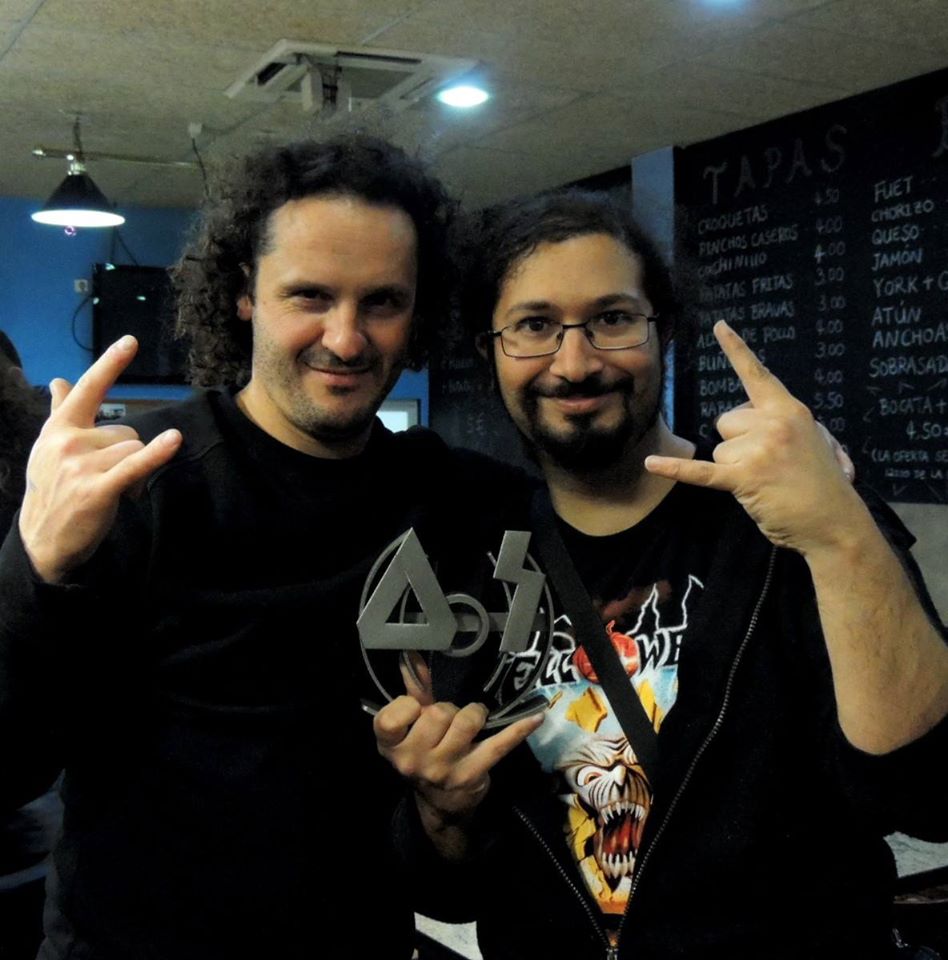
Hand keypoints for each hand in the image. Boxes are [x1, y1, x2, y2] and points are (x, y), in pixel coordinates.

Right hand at [18, 336, 182, 581]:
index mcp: (59, 428)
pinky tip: (174, 439)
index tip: (131, 341)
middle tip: (109, 478)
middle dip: (127, 455)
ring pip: (134, 450)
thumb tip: (58, 380)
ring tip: (116, 491)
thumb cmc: (52, 489)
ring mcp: (82, 466)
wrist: (42, 538)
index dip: (110, 364)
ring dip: (135, 472)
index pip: (87, 389)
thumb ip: (60, 411)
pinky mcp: (99, 489)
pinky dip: (156, 453)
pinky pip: (135, 464)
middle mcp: (68, 442)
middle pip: (127, 432)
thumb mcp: (49, 446)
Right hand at [374, 653, 542, 824]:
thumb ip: (413, 689)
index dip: (407, 706)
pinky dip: (518, 729)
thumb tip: (412, 653)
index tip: (416, 708)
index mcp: (390, 746)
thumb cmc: (424, 752)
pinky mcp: (472, 774)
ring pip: (466, 722)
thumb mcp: (411, 726)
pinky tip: (535, 717)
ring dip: (474, 714)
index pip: (392, 718)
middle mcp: (413, 761)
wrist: (441, 802)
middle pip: (437, 714)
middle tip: (450, 718)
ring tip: (473, 720)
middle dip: (448, 709)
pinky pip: (499, 744)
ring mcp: (443, 770)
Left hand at [645, 321, 865, 555]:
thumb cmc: (824, 485)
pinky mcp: (743, 478)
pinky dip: (675, 469)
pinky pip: (700, 471)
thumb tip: (751, 425)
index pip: (757, 375)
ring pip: (719, 450)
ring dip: (734, 468)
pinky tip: (652, 464)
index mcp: (789, 411)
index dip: (737, 350)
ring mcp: (758, 450)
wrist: (836, 523)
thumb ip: (783, 423)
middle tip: (769, 465)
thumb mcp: (814, 441)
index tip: (719, 326)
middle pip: (726, 422)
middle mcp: (773, 423)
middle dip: (738, 443)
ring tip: (766, 482)